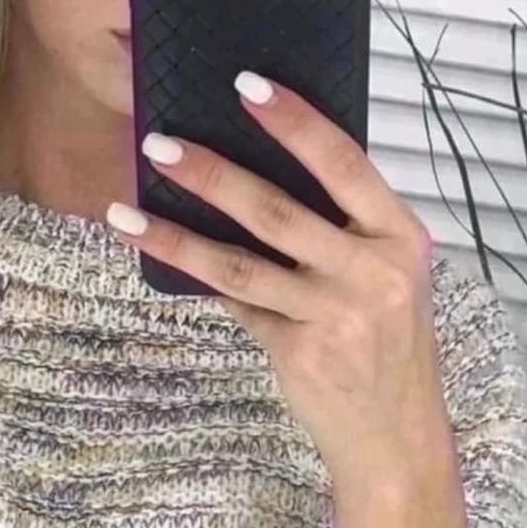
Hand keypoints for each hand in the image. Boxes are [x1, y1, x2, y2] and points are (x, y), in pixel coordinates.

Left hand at [108, 71, 450, 487]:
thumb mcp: (387, 281)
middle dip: (213, 175)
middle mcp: (370, 272)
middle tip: (161, 146)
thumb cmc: (386, 350)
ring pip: (241, 265)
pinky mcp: (297, 352)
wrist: (394, 438)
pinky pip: (241, 306)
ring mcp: (332, 315)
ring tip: (127, 213)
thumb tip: (258, 191)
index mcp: (399, 238)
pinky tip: (168, 259)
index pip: (343, 164)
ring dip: (178, 237)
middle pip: (278, 212)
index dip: (294, 123)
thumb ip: (343, 236)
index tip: (247, 89)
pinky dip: (207, 283)